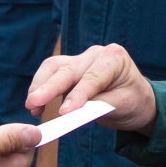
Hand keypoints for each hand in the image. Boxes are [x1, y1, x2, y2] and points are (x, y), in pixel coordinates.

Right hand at [26, 43, 156, 131]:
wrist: (134, 99)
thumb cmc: (131, 101)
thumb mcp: (121, 106)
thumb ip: (98, 106)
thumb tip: (71, 111)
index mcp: (114, 58)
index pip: (93, 77)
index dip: (77, 94)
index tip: (64, 112)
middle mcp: (95, 54)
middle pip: (69, 70)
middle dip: (50, 88)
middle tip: (33, 103)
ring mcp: (80, 59)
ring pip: (53, 67)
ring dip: (40, 86)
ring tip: (31, 106)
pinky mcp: (68, 68)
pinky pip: (50, 73)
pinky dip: (40, 87)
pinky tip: (35, 105)